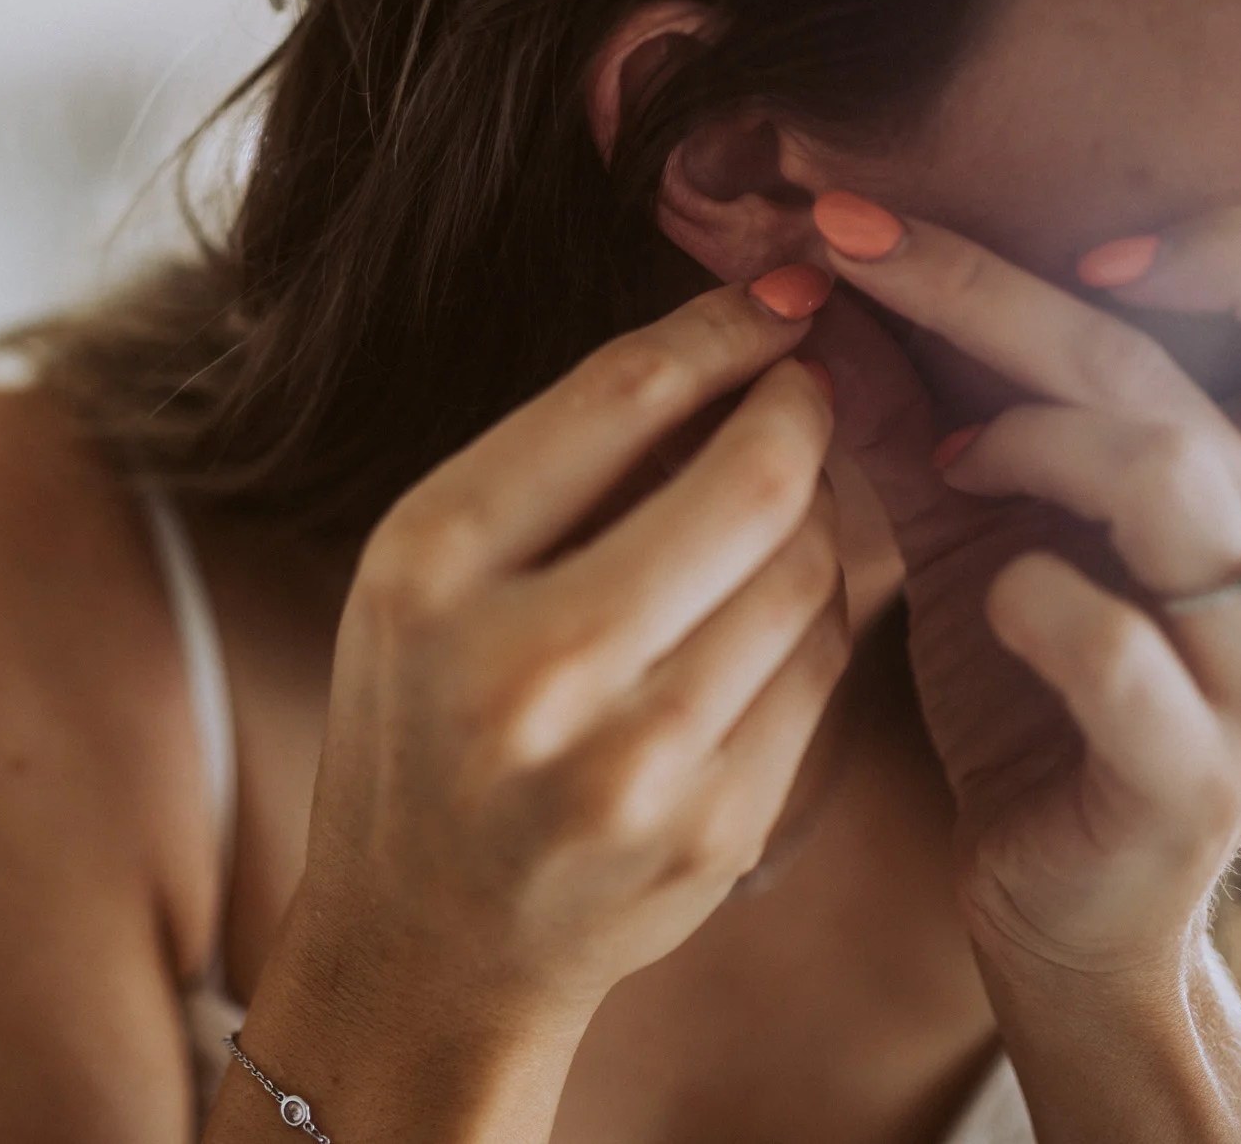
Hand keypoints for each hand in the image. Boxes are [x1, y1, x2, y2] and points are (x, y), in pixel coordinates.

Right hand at [291, 280, 848, 1025]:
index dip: (720, 330)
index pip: (613, 400)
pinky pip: (821, 670)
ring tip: (775, 504)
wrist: (427, 942)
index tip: (775, 298)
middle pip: (748, 483)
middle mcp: (525, 668)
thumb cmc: (418, 727)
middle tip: (805, 387)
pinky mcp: (713, 832)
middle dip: (801, 412)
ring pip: (807, 573)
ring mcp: (630, 764)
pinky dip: (814, 615)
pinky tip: (767, 608)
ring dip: (814, 515)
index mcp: (429, 573)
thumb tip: (726, 359)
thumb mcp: (423, 580)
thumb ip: (551, 471)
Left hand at [807, 195, 1240, 979]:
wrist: (1057, 896)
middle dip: (989, 292)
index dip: (1202, 246)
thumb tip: (826, 295)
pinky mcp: (1196, 762)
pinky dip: (1033, 598)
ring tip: (950, 465)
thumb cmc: (1032, 692)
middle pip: (1157, 371)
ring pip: (1170, 475)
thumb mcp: (974, 534)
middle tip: (850, 245)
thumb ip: (918, 421)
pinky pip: (1121, 641)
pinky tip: (991, 601)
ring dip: (1030, 442)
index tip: (1053, 227)